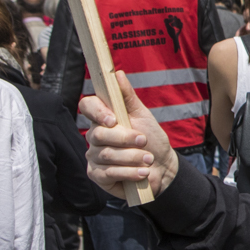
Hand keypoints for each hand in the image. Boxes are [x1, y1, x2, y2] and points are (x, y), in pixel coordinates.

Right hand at [80, 72, 179, 196]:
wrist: (162, 167)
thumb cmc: (151, 139)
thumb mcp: (143, 115)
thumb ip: (128, 97)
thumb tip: (117, 73)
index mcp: (104, 118)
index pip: (87, 106)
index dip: (97, 111)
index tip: (113, 119)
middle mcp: (94, 136)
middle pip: (97, 134)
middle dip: (125, 138)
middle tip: (144, 141)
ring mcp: (93, 156)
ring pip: (105, 154)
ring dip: (132, 157)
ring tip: (148, 159)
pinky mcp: (96, 175)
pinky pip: (107, 173)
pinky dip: (129, 172)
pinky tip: (142, 173)